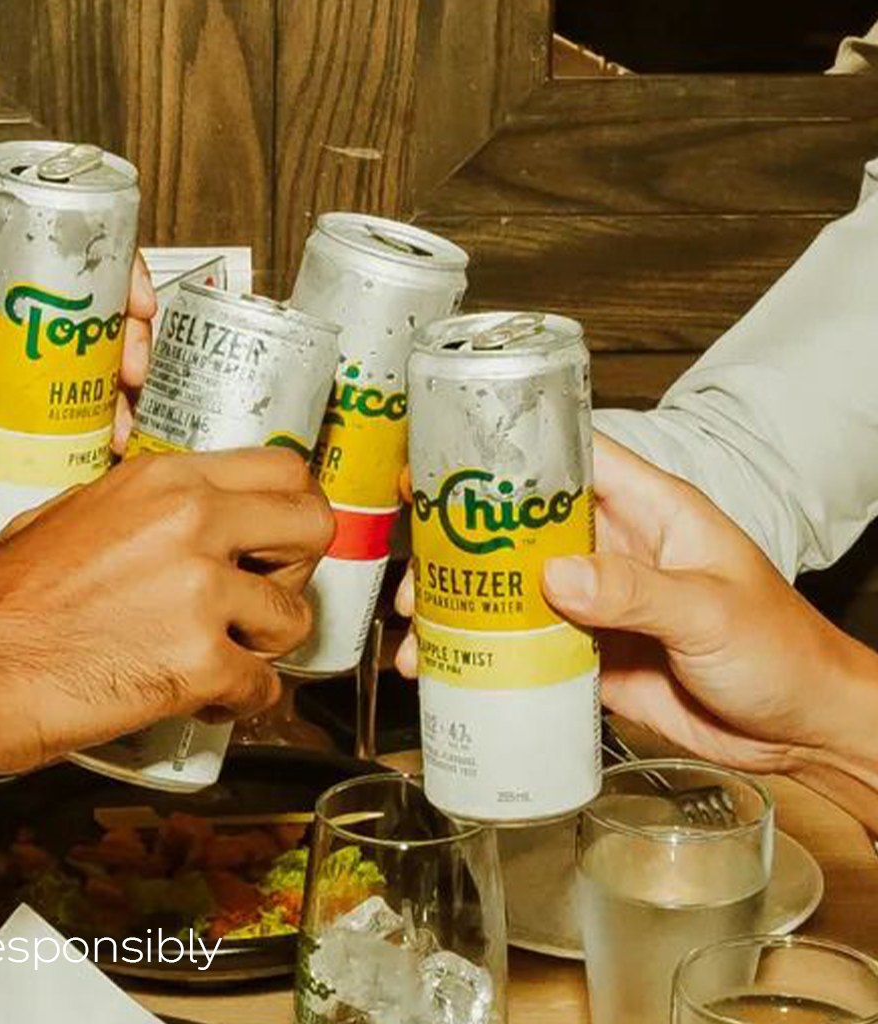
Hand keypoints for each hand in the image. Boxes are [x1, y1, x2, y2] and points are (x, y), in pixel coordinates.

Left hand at [0, 168, 155, 467]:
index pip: (56, 214)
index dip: (105, 250)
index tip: (130, 295)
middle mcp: (6, 263)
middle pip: (89, 279)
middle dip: (124, 322)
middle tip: (132, 361)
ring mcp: (17, 318)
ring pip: (86, 333)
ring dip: (115, 369)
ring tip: (125, 405)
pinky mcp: (17, 368)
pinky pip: (65, 381)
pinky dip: (88, 405)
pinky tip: (106, 428)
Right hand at [0, 447, 334, 772]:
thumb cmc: (1, 601)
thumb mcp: (76, 513)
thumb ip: (149, 508)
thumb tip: (191, 518)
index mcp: (165, 480)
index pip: (284, 468)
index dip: (291, 510)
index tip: (278, 542)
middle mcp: (193, 522)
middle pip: (315, 528)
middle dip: (296, 572)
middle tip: (261, 600)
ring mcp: (201, 591)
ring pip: (295, 619)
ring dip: (266, 647)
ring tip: (221, 658)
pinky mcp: (200, 661)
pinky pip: (263, 689)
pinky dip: (238, 703)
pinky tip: (201, 701)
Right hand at [398, 434, 877, 778]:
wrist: (802, 732)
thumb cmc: (783, 652)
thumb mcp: (711, 611)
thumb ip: (637, 591)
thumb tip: (556, 576)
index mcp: (648, 512)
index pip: (572, 460)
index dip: (510, 454)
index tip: (448, 459)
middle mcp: (612, 551)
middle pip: (519, 530)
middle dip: (461, 543)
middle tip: (416, 562)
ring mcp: (595, 606)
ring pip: (511, 593)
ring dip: (462, 608)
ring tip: (418, 630)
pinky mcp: (587, 657)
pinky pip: (523, 650)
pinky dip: (482, 659)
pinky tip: (445, 670)